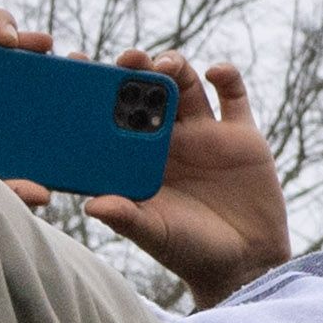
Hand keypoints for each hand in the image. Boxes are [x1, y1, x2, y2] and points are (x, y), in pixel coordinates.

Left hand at [84, 51, 289, 308]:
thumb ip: (127, 218)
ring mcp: (205, 134)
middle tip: (126, 59)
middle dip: (137, 68)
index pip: (113, 116)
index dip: (95, 90)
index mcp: (140, 158)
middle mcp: (170, 140)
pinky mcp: (241, 135)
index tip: (77, 66)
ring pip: (186, 84)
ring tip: (165, 64)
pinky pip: (234, 95)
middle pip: (149, 90)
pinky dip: (226, 75)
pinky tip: (215, 71)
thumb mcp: (155, 235)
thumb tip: (91, 206)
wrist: (245, 264)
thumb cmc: (189, 252)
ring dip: (175, 65)